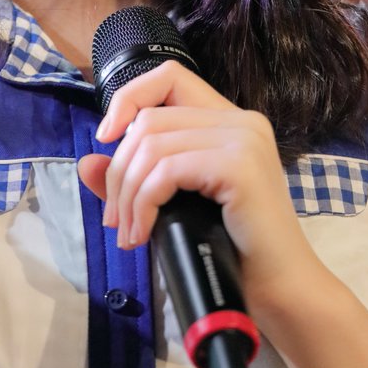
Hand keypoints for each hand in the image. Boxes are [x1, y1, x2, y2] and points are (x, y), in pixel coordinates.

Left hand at [77, 60, 316, 309]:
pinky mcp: (239, 165)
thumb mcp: (175, 205)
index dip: (129, 97)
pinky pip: (166, 171)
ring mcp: (244, 139)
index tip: (107, 139)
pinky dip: (143, 203)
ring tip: (128, 232)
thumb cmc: (233, 252)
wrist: (281, 291)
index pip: (169, 76)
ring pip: (152, 145)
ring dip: (127, 193)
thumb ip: (136, 179)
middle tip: (116, 220)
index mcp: (232, 121)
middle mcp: (242, 120)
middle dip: (120, 171)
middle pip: (149, 119)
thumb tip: (86, 163)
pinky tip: (143, 233)